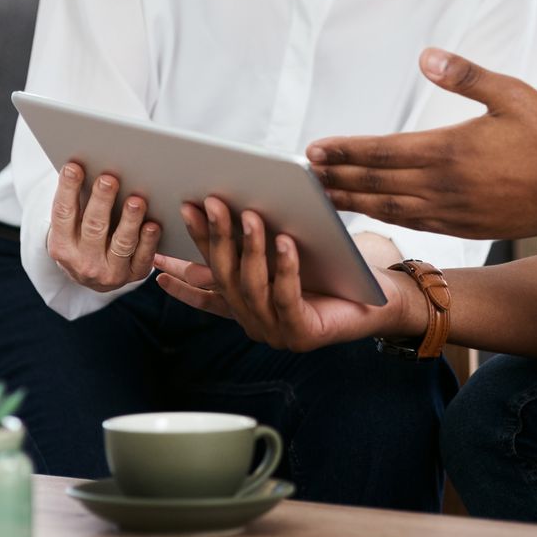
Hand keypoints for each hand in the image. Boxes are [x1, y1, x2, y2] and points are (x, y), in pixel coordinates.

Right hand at [44, 162, 161, 291]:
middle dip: (102, 201)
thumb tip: (86, 163)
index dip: (68, 189)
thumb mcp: (71, 227)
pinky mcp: (133, 275)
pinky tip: (153, 225)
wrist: (94, 279)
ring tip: (136, 200)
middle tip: (109, 179)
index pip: (63, 213)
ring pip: (121, 244)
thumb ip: (78, 202)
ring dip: (129, 221)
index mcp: (62, 245)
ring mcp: (109, 272)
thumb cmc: (83, 239)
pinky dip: (149, 241)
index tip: (74, 167)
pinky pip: (143, 258)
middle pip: (94, 227)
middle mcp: (83, 262)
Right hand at [153, 197, 421, 351]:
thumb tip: (222, 216)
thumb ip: (253, 245)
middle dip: (215, 238)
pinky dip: (283, 267)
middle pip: (225, 277)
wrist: (381, 301)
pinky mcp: (303, 334)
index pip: (206, 291)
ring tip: (250, 215)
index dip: (179, 276)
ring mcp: (277, 332)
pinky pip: (287, 297)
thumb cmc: (335, 273)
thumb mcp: (286, 255)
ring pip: (252, 287)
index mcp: (248, 307)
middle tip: (210, 203)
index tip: (154, 258)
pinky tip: (283, 242)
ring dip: (248, 248)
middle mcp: (256, 323)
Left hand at [308, 48, 536, 239]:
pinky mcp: (463, 228)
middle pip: (376, 184)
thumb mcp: (511, 93)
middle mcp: (444, 186)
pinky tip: (370, 213)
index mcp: (450, 150)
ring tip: (321, 198)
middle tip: (301, 177)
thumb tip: (427, 56)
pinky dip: (384, 219)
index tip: (314, 149)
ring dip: (352, 202)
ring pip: (388, 209)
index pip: (382, 151)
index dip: (345, 151)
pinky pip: (413, 224)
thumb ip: (466, 75)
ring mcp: (452, 212)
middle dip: (336, 179)